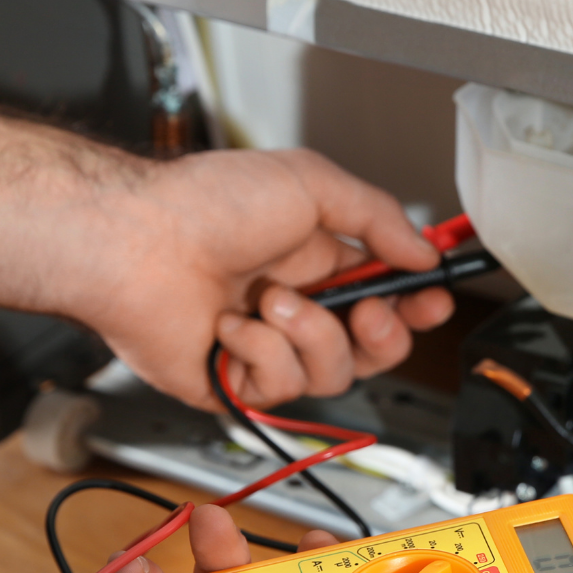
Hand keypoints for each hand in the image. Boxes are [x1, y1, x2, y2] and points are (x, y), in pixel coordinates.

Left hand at [73, 149, 454, 408]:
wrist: (139, 242)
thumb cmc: (205, 204)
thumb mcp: (311, 183)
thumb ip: (378, 217)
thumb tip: (422, 250)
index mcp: (317, 260)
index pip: (386, 296)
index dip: (415, 304)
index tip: (433, 299)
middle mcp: (295, 308)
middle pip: (372, 349)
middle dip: (382, 332)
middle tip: (367, 309)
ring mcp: (264, 349)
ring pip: (332, 373)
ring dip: (309, 334)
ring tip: (269, 301)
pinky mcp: (235, 384)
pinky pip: (281, 389)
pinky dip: (259, 353)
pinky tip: (230, 325)